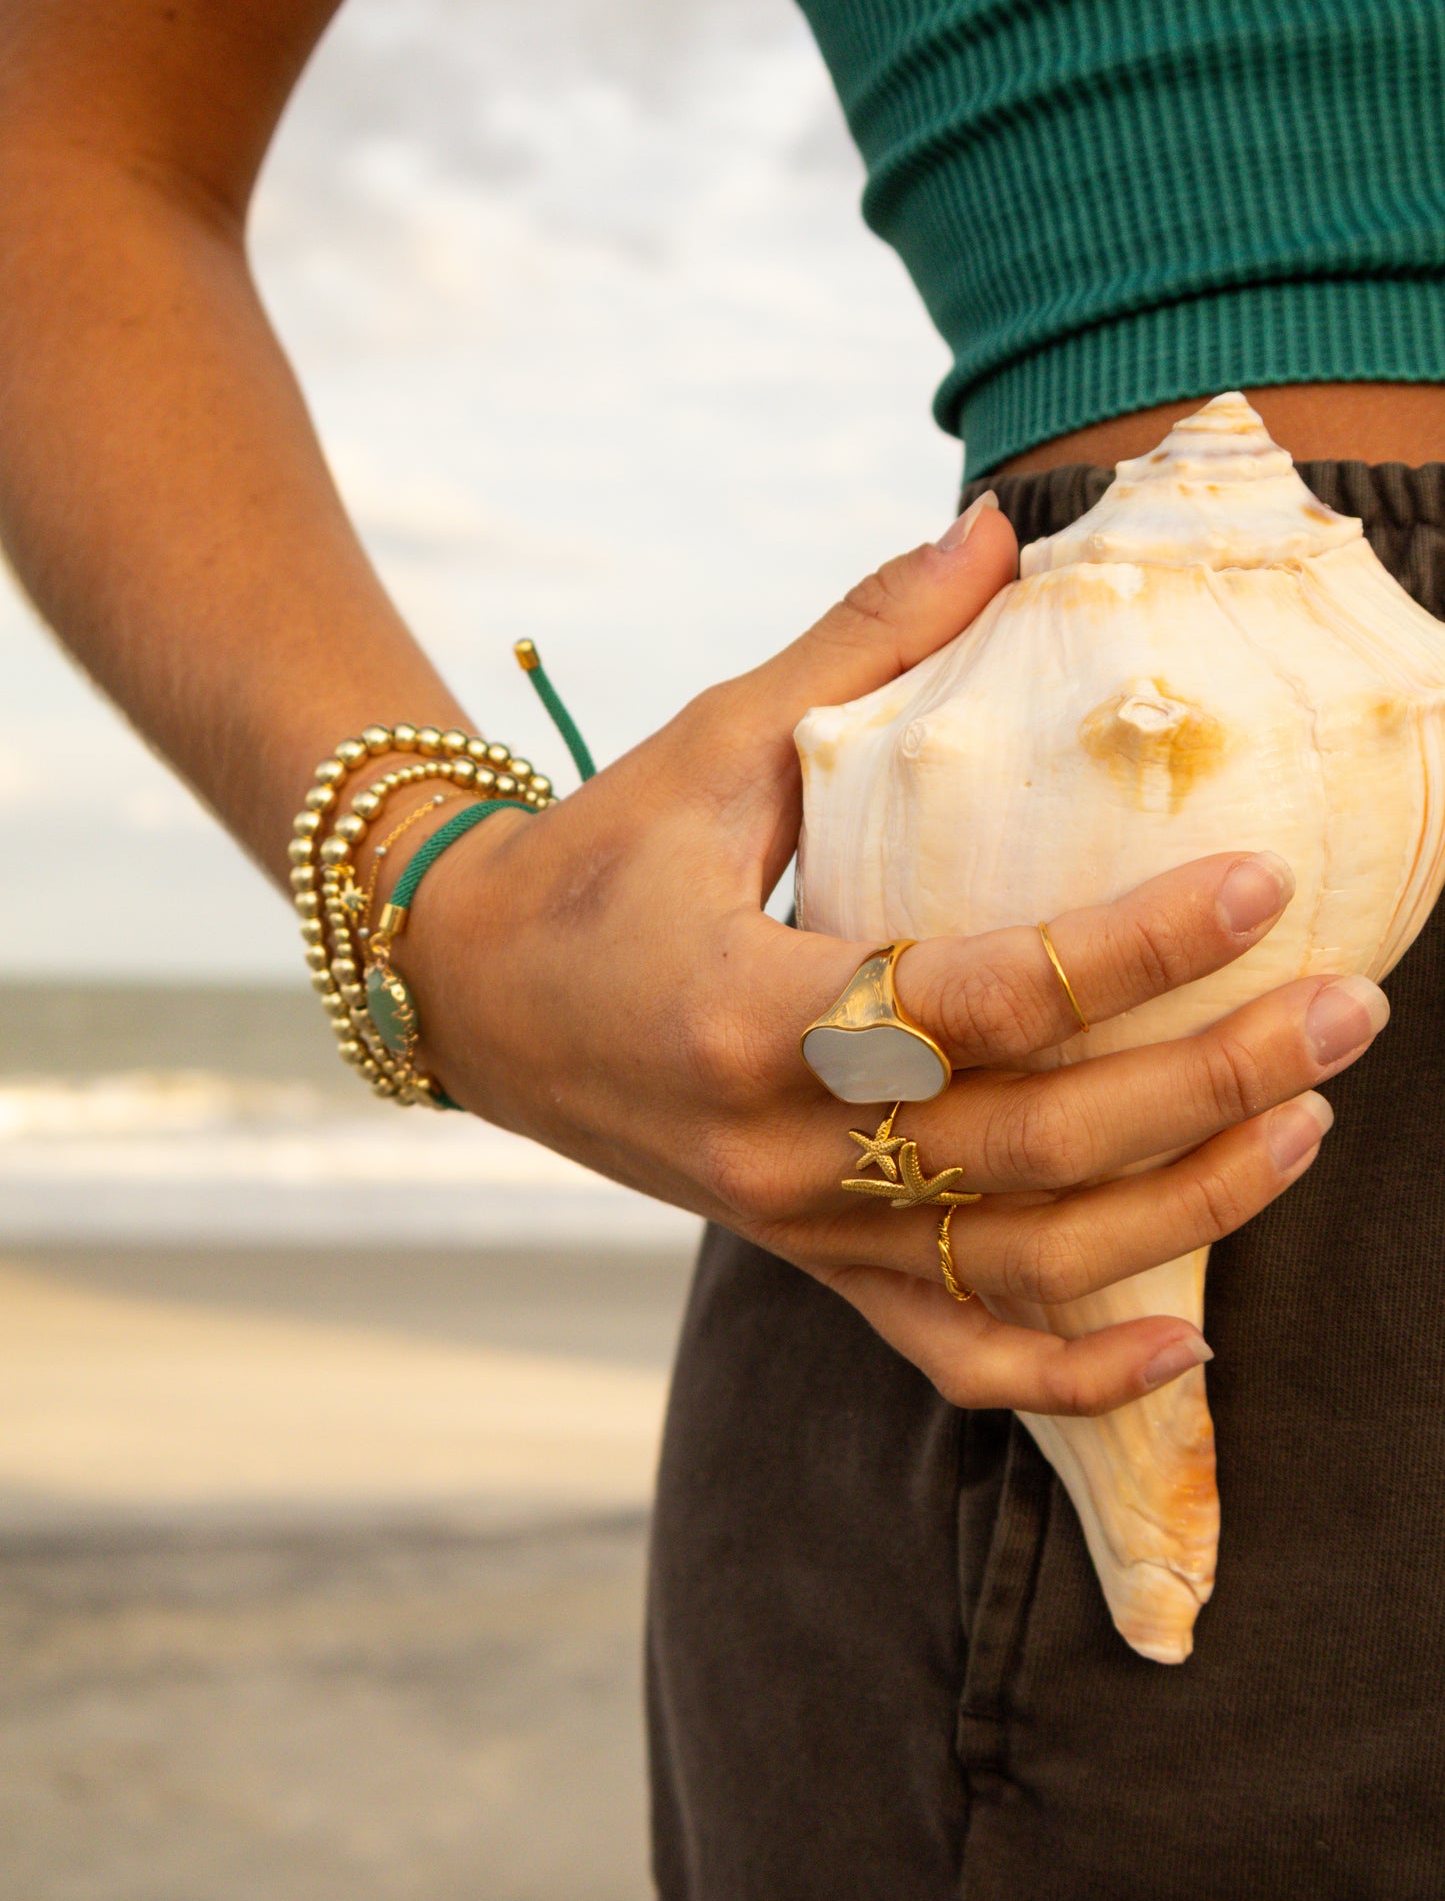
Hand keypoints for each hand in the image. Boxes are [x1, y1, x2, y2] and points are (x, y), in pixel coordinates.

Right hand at [402, 504, 1385, 1416]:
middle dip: (1207, 1084)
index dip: (1130, 950)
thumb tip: (997, 528)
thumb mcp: (707, 745)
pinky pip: (948, 1348)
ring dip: (1181, 1213)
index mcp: (747, 1012)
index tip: (1258, 882)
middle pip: (1032, 1147)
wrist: (473, 999)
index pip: (977, 999)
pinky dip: (1066, 1373)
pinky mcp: (810, 1261)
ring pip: (1018, 1263)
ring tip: (1305, 1126)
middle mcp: (778, 1146)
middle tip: (1345, 1011)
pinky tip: (1180, 1348)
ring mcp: (798, 1225)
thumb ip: (857, 645)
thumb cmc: (594, 863)